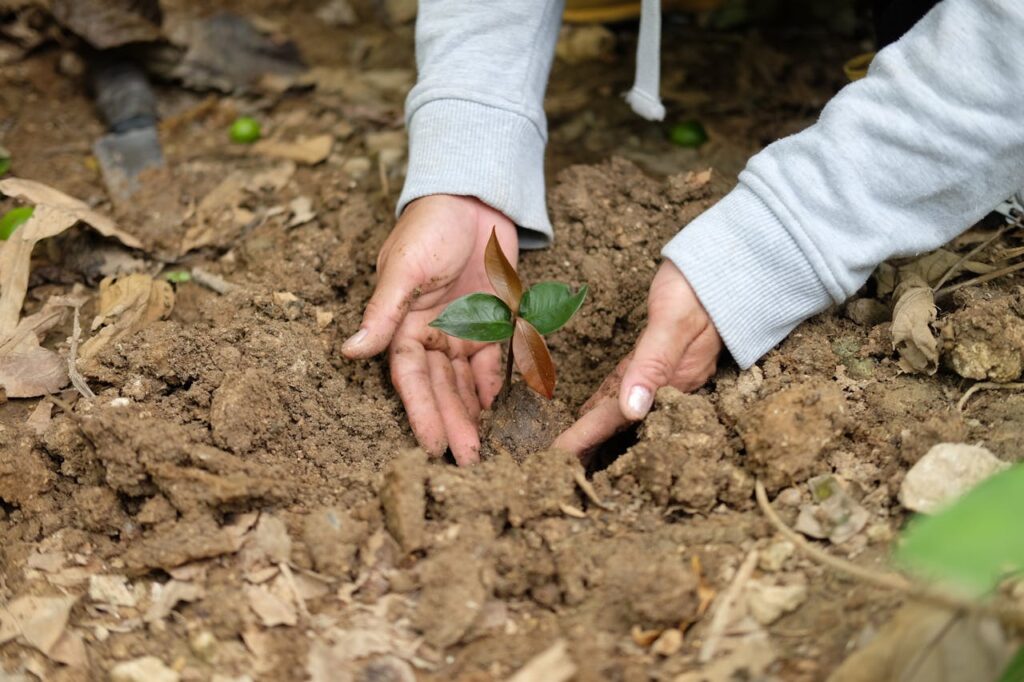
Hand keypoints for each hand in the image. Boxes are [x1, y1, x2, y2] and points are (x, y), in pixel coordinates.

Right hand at [341, 195, 517, 464]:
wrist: (473, 197)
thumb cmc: (430, 227)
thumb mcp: (404, 268)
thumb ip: (383, 313)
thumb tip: (349, 351)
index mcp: (403, 325)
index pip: (410, 379)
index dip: (421, 412)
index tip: (432, 446)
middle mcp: (431, 334)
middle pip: (440, 388)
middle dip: (452, 423)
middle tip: (466, 461)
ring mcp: (463, 331)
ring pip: (466, 382)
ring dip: (472, 413)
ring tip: (481, 449)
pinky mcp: (492, 323)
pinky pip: (493, 362)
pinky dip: (494, 384)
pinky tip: (497, 408)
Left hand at [553, 261, 721, 457]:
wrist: (726, 264)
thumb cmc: (698, 289)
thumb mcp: (673, 322)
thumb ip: (653, 365)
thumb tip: (632, 410)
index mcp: (671, 383)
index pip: (618, 418)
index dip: (586, 438)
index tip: (557, 458)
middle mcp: (668, 385)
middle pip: (618, 422)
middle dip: (588, 444)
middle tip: (555, 466)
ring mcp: (665, 373)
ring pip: (620, 407)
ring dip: (594, 427)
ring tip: (569, 449)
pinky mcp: (659, 357)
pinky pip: (626, 386)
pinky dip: (605, 400)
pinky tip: (591, 409)